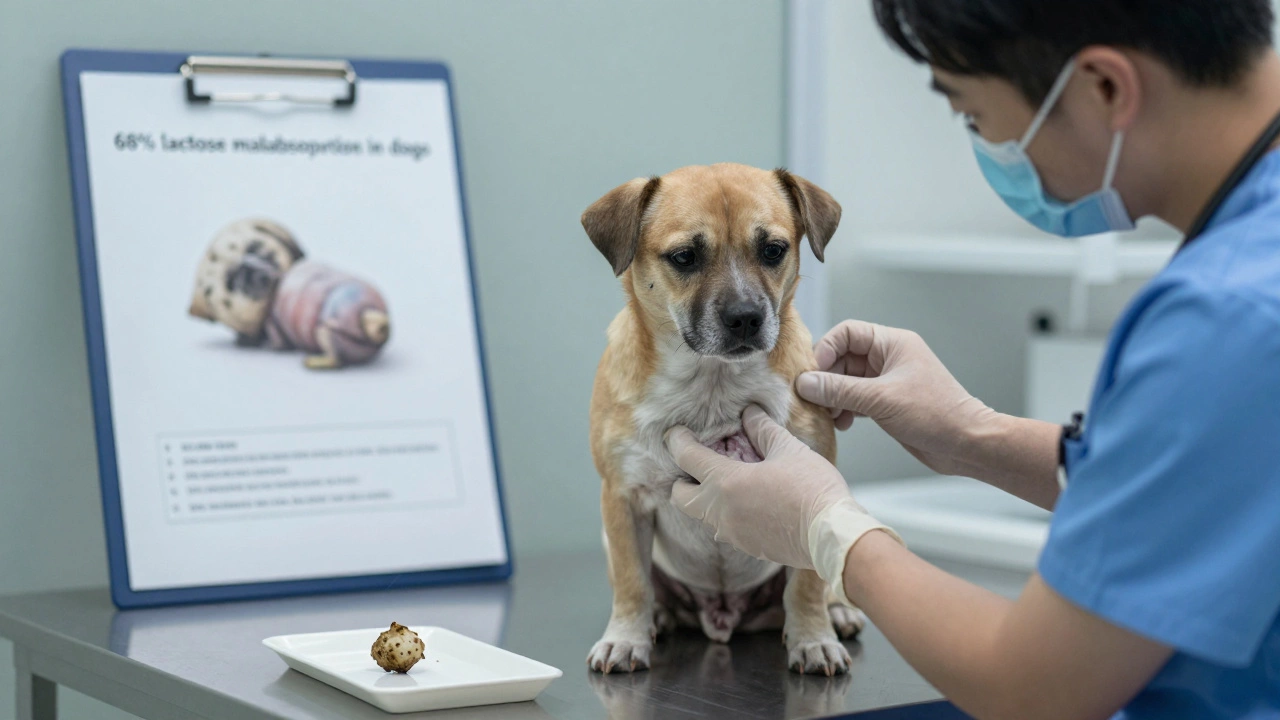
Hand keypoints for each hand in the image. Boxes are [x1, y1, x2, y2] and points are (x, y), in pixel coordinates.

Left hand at [665, 406, 899, 598]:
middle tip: (697, 463)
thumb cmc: (813, 490)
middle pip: (680, 496)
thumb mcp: (788, 450)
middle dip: (681, 479)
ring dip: (706, 497)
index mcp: (725, 483)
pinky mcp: (748, 546)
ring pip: (702, 515)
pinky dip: (727, 513)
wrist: (833, 536)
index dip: (676, 441)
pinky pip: (725, 528)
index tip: (675, 433)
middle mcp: (720, 512)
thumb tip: (750, 413)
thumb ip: (762, 430)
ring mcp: (732, 534)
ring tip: (727, 479)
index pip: (686, 458)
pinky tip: (749, 501)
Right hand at [796, 320, 999, 477]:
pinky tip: (843, 424)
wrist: (966, 443)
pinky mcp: (886, 402)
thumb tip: (804, 383)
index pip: (847, 332)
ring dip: (833, 397)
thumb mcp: (881, 399)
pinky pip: (855, 399)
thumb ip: (839, 390)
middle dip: (826, 379)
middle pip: (843, 358)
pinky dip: (845, 409)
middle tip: (814, 400)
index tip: (813, 374)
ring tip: (829, 416)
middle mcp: (889, 358)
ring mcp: (887, 381)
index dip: (826, 350)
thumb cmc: (935, 414)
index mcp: (893, 343)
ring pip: (846, 381)